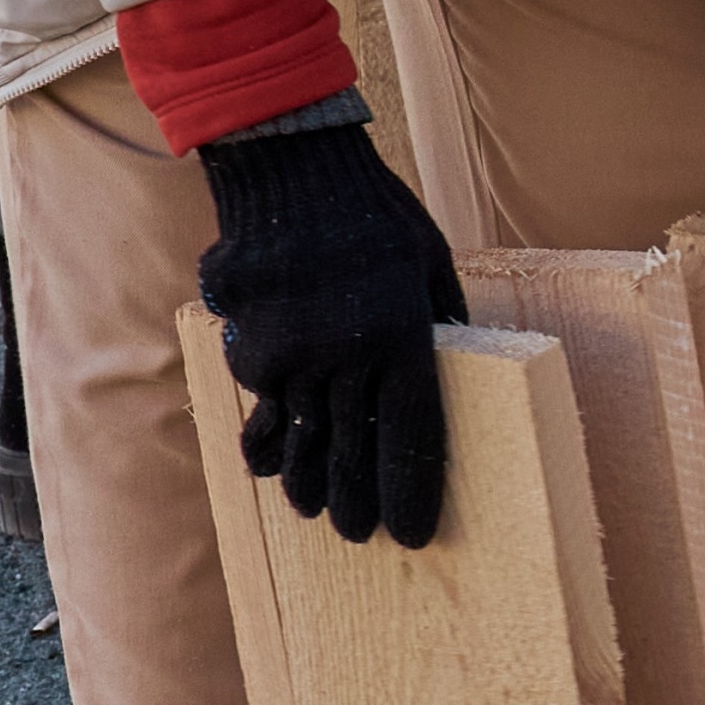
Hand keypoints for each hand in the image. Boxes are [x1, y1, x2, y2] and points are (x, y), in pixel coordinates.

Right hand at [193, 123, 467, 547]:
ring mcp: (293, 355)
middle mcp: (348, 356)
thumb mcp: (429, 261)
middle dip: (355, 501)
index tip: (408, 533)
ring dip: (305, 480)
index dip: (410, 491)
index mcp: (404, 336)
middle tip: (358, 534)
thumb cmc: (376, 214)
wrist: (291, 171)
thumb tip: (454, 369)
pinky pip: (263, 406)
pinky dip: (267, 436)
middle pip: (353, 453)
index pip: (412, 436)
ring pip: (301, 441)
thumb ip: (440, 322)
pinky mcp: (250, 347)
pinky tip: (267, 461)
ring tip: (311, 509)